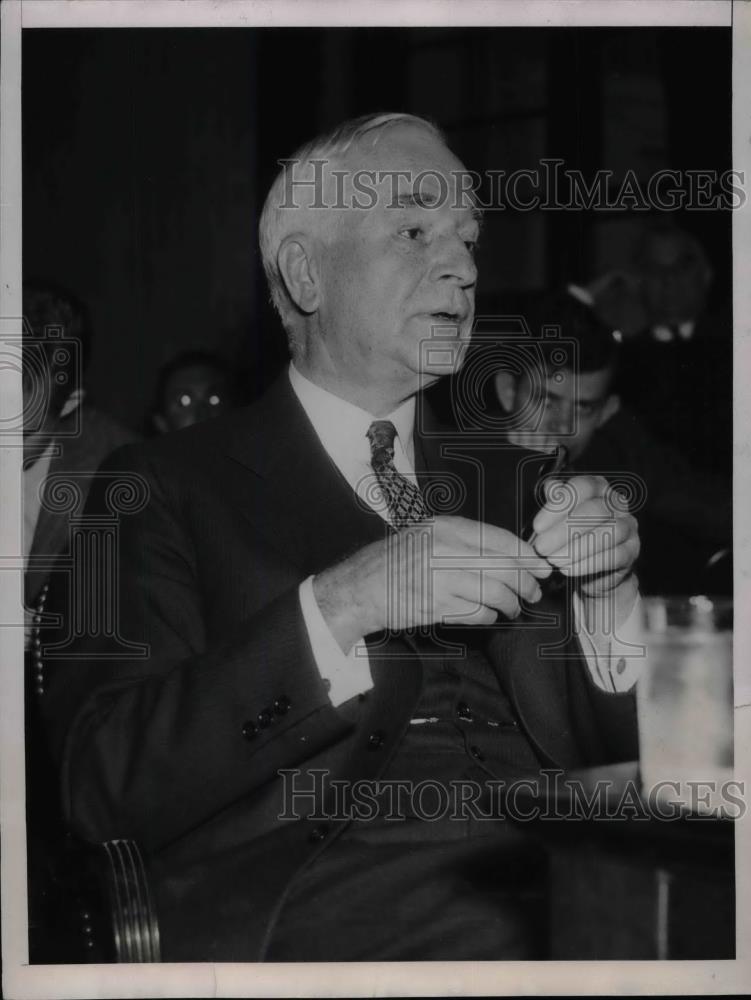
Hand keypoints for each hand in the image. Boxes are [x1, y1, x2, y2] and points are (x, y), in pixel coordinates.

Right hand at [313, 515, 552, 653]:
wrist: (363, 586)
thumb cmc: (399, 559)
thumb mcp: (430, 534)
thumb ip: (467, 541)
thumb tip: (513, 556)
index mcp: (447, 528)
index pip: (501, 540)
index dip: (527, 556)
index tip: (541, 566)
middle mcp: (446, 551)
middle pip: (504, 568)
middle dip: (526, 583)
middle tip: (533, 592)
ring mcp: (442, 580)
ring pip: (496, 593)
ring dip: (511, 604)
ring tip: (513, 607)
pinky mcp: (438, 607)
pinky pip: (478, 614)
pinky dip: (489, 617)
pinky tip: (488, 614)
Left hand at [530, 475, 639, 598]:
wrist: (594, 568)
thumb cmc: (574, 535)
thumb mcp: (561, 517)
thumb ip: (557, 502)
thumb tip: (551, 487)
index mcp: (599, 487)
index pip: (582, 487)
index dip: (558, 506)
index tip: (537, 526)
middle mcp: (617, 503)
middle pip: (594, 510)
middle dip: (563, 530)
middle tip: (542, 547)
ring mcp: (628, 526)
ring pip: (608, 533)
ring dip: (577, 548)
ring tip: (554, 560)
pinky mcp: (632, 551)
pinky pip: (615, 556)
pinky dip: (589, 564)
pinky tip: (569, 569)